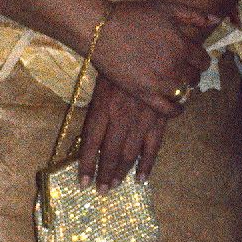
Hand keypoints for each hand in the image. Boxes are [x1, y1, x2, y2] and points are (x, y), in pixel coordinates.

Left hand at [78, 74, 170, 190]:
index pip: (90, 142)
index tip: (82, 183)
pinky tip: (141, 178)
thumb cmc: (120, 64)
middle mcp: (121, 117)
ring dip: (121, 173)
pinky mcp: (159, 120)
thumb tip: (88, 137)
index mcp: (103, 106)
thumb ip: (97, 109)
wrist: (152, 49)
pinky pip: (153, 147)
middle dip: (104, 174)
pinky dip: (147, 165)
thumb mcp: (102, 82)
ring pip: (130, 154)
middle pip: (110, 152)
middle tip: (100, 191)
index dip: (86, 164)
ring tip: (114, 187)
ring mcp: (142, 120)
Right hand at [88, 0, 214, 115]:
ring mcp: (160, 82)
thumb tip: (218, 19)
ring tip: (175, 84)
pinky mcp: (145, 94)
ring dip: (182, 89)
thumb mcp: (166, 8)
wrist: (101, 29)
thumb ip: (194, 15)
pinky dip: (176, 110)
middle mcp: (175, 65)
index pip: (203, 60)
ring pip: (183, 92)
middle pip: (194, 77)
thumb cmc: (132, 16)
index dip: (200, 60)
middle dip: (191, 74)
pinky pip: (168, 110)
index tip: (194, 60)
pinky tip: (176, 107)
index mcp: (182, 45)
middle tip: (182, 71)